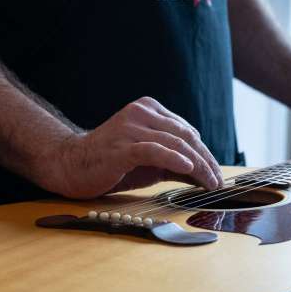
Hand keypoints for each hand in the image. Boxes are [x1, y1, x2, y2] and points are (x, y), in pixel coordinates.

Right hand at [35, 97, 224, 198]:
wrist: (71, 166)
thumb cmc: (112, 164)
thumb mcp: (150, 162)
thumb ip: (175, 162)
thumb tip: (205, 174)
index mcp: (149, 109)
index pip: (186, 130)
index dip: (205, 153)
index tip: (216, 173)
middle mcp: (140, 114)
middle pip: (185, 135)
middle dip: (206, 160)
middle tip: (219, 181)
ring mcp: (130, 128)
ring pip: (175, 143)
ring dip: (198, 165)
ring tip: (211, 182)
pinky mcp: (121, 147)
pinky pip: (154, 150)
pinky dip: (174, 159)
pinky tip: (189, 168)